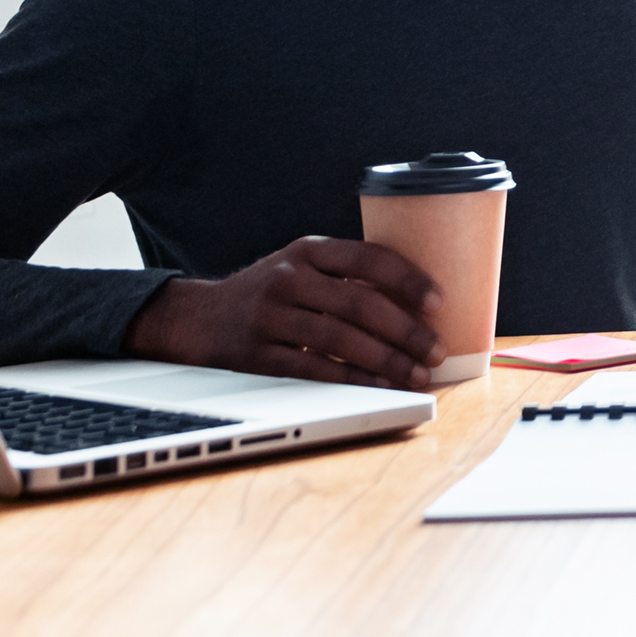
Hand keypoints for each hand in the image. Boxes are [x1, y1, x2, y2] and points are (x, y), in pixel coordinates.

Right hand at [124, 235, 442, 389]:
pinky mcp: (260, 354)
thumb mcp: (300, 266)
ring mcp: (272, 316)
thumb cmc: (267, 291)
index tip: (438, 301)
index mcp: (308, 251)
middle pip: (360, 304)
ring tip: (418, 374)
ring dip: (387, 360)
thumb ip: (344, 275)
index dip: (407, 279)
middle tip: (436, 349)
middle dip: (406, 330)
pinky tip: (381, 385)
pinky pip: (317, 368)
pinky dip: (355, 379)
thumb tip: (414, 302)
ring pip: (342, 340)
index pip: (368, 257)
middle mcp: (289, 278)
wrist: (197, 317)